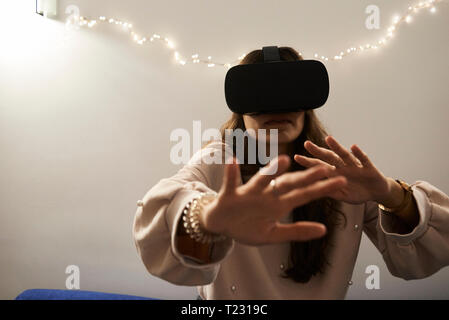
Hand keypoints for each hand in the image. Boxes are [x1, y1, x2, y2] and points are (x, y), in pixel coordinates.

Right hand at [199, 155, 347, 245]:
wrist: (221, 225)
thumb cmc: (247, 227)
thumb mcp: (273, 235)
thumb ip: (297, 232)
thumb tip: (324, 230)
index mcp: (278, 205)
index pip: (304, 195)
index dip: (322, 189)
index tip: (341, 182)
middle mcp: (266, 195)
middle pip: (288, 184)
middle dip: (305, 177)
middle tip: (323, 168)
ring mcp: (248, 194)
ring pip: (261, 180)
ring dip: (271, 171)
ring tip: (284, 161)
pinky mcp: (230, 194)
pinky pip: (230, 182)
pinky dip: (230, 173)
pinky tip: (232, 161)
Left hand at [294, 135, 389, 204]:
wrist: (377, 193)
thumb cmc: (357, 192)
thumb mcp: (342, 195)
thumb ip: (330, 191)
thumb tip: (314, 190)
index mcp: (335, 173)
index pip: (319, 166)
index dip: (308, 162)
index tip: (296, 157)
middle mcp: (343, 166)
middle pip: (328, 157)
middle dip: (318, 151)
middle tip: (306, 144)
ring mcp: (355, 166)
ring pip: (344, 155)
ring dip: (337, 147)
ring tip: (328, 139)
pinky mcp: (369, 168)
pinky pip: (363, 159)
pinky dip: (358, 153)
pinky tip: (353, 146)